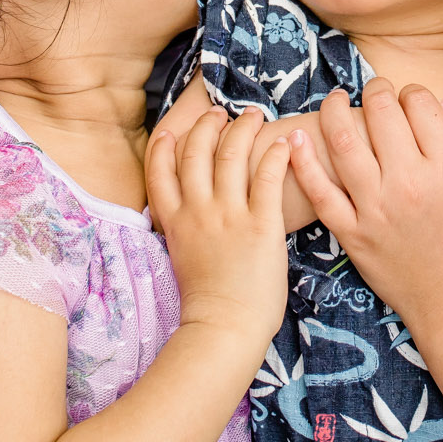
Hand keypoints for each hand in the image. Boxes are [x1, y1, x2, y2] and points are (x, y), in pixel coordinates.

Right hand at [146, 107, 288, 345]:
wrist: (225, 327)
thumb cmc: (209, 303)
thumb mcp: (183, 259)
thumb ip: (185, 232)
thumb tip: (191, 217)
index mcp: (175, 223)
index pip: (159, 173)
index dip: (164, 147)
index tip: (172, 131)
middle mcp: (198, 212)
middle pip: (196, 153)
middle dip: (207, 126)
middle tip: (220, 114)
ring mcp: (229, 215)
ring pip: (231, 154)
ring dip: (242, 128)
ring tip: (253, 115)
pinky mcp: (261, 224)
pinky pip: (267, 177)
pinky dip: (275, 153)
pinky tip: (283, 141)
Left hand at [287, 79, 442, 329]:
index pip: (420, 104)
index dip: (414, 93)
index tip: (412, 101)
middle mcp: (409, 183)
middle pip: (381, 113)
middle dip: (376, 90)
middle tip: (375, 91)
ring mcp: (375, 208)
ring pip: (343, 142)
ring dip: (334, 110)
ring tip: (336, 100)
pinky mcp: (352, 233)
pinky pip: (320, 192)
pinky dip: (303, 162)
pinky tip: (295, 139)